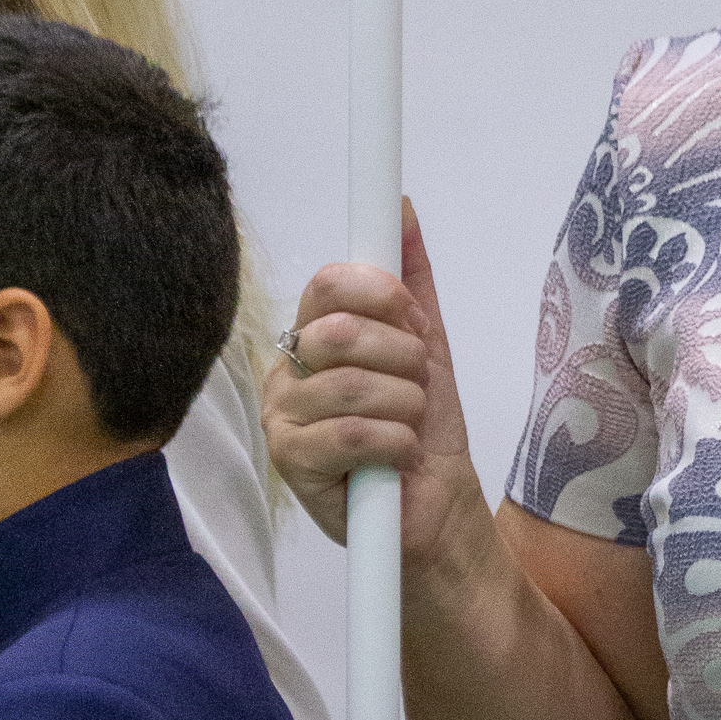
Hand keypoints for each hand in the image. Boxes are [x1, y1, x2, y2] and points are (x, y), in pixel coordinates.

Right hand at [263, 201, 485, 567]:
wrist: (438, 510)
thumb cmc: (425, 432)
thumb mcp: (428, 348)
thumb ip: (411, 281)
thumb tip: (400, 209)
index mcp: (313, 335)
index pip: (330, 283)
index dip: (382, 296)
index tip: (412, 323)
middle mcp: (288, 369)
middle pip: (341, 332)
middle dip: (404, 362)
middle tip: (417, 391)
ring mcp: (282, 416)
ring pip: (351, 385)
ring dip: (405, 408)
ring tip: (407, 428)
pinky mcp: (289, 463)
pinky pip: (349, 433)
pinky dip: (394, 444)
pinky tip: (397, 458)